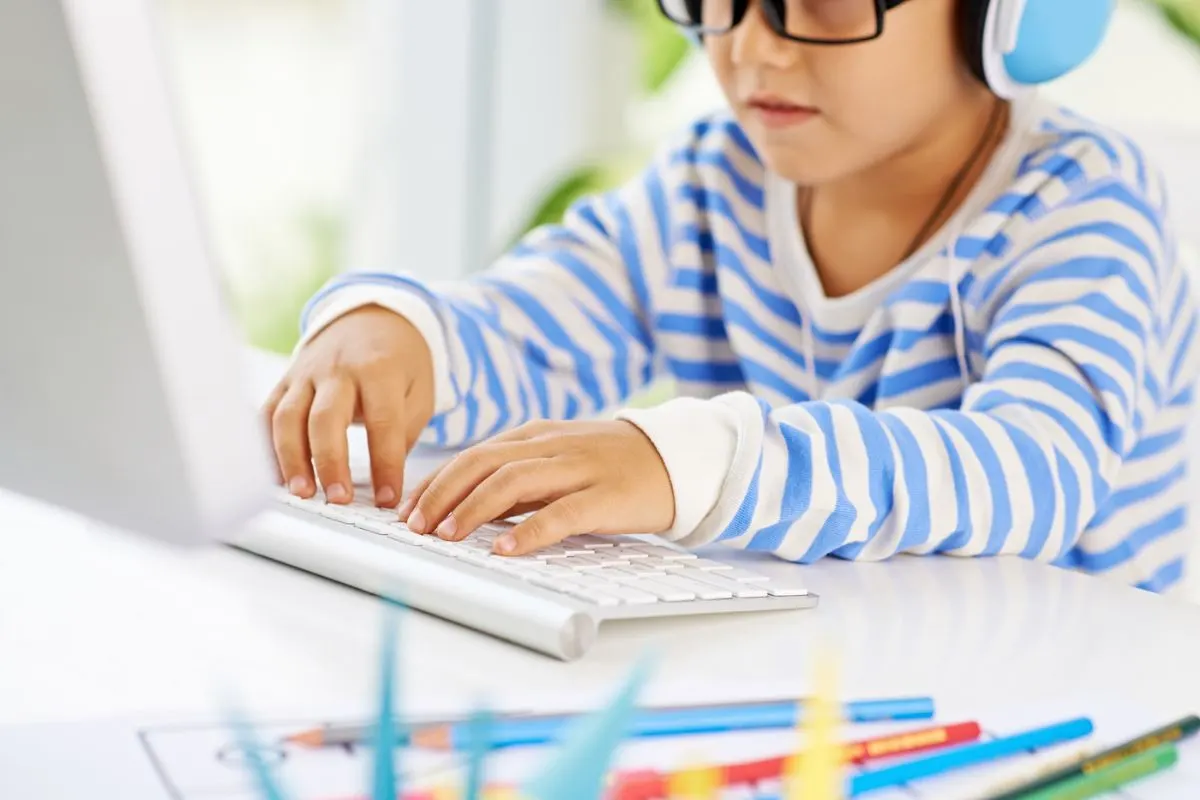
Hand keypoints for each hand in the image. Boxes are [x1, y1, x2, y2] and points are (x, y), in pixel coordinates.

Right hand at [261, 306, 434, 507]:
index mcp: (379, 370)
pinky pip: (267, 414)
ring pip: (288, 417)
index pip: (382, 422)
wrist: (372, 317)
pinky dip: (265, 446)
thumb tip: (385, 480)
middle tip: (339, 500)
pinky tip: (273, 477)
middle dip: (330, 463)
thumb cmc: (400, 362)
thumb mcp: (420, 390)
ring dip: (291, 459)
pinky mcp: (286, 381)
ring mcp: (306, 374)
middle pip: (326, 418)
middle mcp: (337, 370)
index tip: (387, 499)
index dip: (385, 464)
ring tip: (302, 493)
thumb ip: (404, 432)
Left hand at [400, 420, 674, 555]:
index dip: (434, 482)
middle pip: (482, 463)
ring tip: (447, 536)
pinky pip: (560, 512)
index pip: (472, 454)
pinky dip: (527, 532)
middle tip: (416, 527)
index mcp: (535, 435)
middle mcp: (550, 446)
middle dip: (442, 494)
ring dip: (473, 509)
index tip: (406, 510)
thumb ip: (518, 478)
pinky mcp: (604, 495)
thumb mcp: (558, 461)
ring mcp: (578, 468)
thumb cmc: (610, 465)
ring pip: (512, 481)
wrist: (675, 458)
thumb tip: (466, 508)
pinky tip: (504, 550)